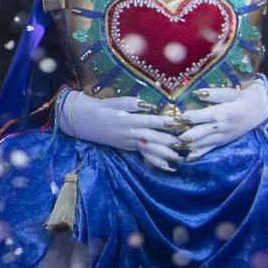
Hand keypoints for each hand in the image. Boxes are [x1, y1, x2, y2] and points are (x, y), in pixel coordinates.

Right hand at [56, 90, 179, 171]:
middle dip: (171, 141)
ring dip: (165, 153)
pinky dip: (155, 161)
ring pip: (149, 149)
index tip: (179, 122)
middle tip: (188, 142)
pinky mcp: (126, 147)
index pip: (149, 121)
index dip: (164, 122)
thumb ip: (130, 103)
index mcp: (125, 119)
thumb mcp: (111, 101)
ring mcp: (126, 142)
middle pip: (153, 137)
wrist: (79, 121)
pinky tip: (166, 166)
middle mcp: (127, 133)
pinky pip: (142, 154)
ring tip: (181, 157)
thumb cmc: (96, 107)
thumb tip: (148, 105)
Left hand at [175, 78, 267, 160]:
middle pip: (202, 133)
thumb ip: (215, 94)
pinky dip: (199, 154)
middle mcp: (223, 127)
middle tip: (171, 137)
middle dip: (186, 135)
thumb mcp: (231, 92)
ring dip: (188, 145)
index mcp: (223, 113)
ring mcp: (223, 137)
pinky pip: (210, 149)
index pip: (204, 116)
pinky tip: (187, 159)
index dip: (191, 118)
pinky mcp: (224, 142)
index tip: (177, 118)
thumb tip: (198, 93)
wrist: (260, 110)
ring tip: (173, 147)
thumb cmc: (243, 97)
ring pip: (204, 143)